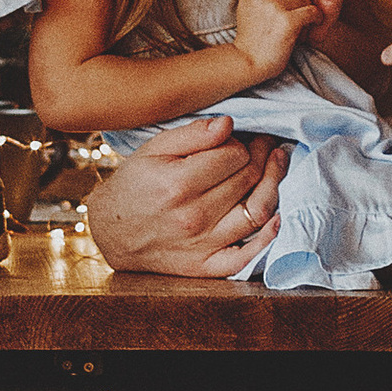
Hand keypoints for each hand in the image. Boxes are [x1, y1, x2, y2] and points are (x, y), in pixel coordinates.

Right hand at [84, 115, 288, 276]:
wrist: (112, 231)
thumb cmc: (135, 185)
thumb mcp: (153, 149)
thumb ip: (192, 134)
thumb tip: (229, 124)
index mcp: (178, 183)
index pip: (235, 155)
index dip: (242, 142)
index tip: (238, 139)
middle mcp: (193, 216)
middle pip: (248, 179)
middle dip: (261, 156)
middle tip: (263, 144)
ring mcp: (203, 244)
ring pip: (257, 211)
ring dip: (274, 183)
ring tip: (276, 163)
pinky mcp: (206, 266)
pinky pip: (247, 256)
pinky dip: (268, 238)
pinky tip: (278, 217)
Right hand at [233, 0, 317, 80]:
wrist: (248, 63)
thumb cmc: (253, 39)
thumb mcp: (251, 10)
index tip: (288, 8)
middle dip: (298, 2)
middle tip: (298, 18)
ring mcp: (274, 6)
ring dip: (307, 11)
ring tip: (302, 24)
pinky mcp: (287, 20)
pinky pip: (312, 10)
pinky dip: (316, 19)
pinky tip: (312, 25)